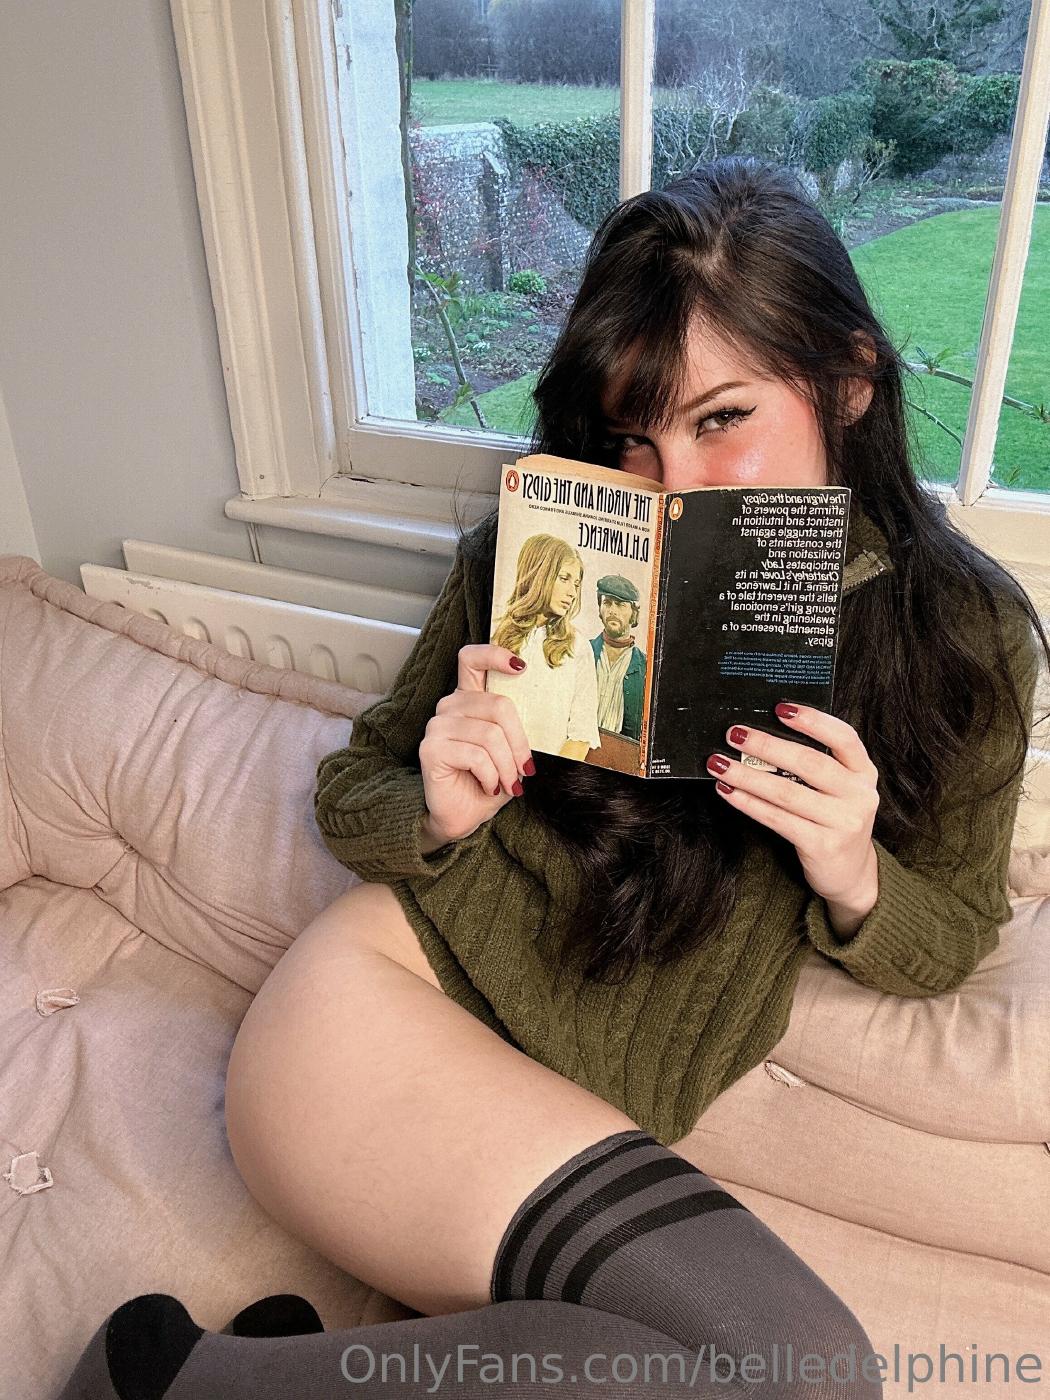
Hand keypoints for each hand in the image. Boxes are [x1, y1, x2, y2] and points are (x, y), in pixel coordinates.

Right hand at [418, 644, 534, 846]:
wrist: (463, 817)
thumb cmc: (487, 782)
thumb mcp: (511, 752)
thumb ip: (517, 728)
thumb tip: (546, 718)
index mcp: (469, 699)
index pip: (472, 658)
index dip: (495, 654)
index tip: (521, 666)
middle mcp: (450, 707)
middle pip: (497, 705)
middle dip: (520, 743)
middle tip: (525, 770)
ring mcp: (437, 726)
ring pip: (490, 734)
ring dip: (507, 765)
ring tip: (508, 783)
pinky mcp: (431, 748)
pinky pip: (475, 754)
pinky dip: (491, 775)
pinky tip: (488, 786)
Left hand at [705, 702, 879, 910]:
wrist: (851, 875)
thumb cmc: (834, 820)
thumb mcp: (839, 789)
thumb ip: (817, 763)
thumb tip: (764, 734)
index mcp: (864, 772)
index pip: (844, 738)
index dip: (813, 720)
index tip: (779, 707)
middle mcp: (860, 795)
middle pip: (809, 763)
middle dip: (766, 746)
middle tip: (734, 734)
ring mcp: (843, 822)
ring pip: (786, 792)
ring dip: (747, 775)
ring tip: (719, 763)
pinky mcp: (822, 846)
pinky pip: (777, 819)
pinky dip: (748, 803)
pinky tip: (728, 791)